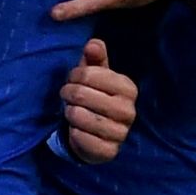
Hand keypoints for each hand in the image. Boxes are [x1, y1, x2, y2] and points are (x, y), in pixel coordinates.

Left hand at [60, 38, 136, 163]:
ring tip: (71, 111)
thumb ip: (95, 58)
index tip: (72, 79)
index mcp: (128, 88)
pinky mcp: (109, 151)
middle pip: (82, 94)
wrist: (97, 135)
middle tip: (67, 95)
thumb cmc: (95, 97)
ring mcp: (121, 132)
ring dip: (69, 112)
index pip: (90, 74)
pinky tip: (76, 129)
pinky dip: (73, 132)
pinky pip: (81, 137)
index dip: (74, 75)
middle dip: (68, 93)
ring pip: (79, 115)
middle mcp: (128, 110)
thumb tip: (93, 43)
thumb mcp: (95, 76)